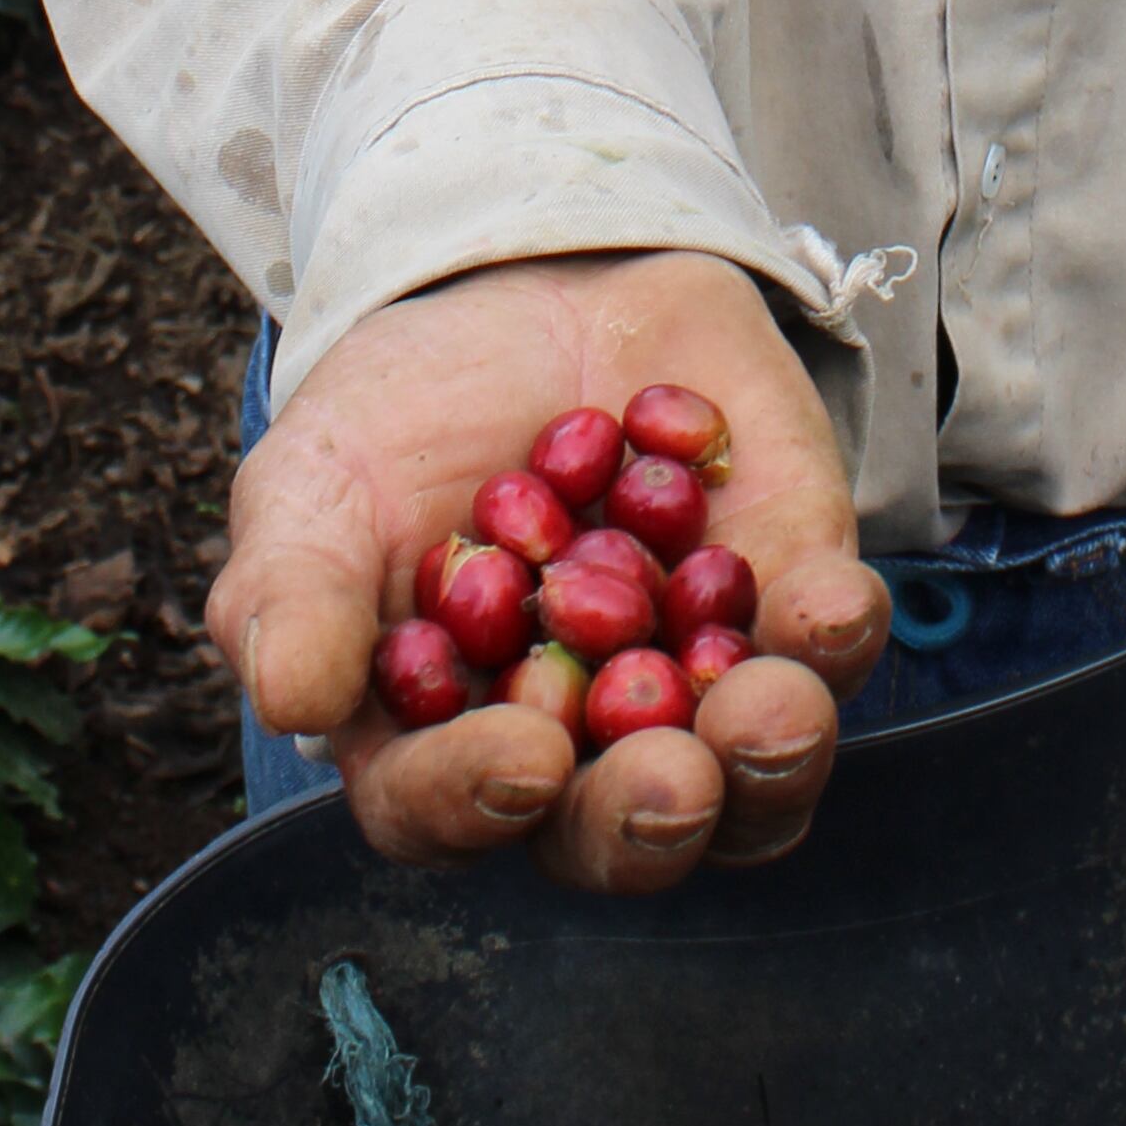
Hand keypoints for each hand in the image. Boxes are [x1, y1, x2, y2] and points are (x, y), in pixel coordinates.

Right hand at [207, 249, 889, 893]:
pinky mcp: (785, 600)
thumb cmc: (396, 422)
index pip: (451, 815)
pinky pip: (827, 651)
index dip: (479, 804)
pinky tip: (829, 601)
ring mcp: (694, 684)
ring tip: (775, 706)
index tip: (521, 757)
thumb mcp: (311, 486)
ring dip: (771, 759)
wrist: (524, 290)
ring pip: (752, 784)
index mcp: (443, 743)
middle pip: (619, 834)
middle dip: (649, 819)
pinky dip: (835, 637)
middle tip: (672, 779)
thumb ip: (289, 594)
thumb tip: (293, 699)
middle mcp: (579, 748)